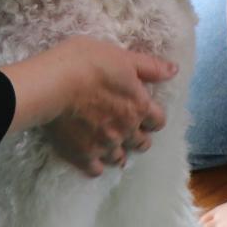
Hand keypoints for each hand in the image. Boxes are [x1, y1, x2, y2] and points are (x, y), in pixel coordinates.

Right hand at [1, 36, 176, 176]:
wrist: (52, 84)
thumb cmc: (86, 63)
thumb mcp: (122, 57)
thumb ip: (149, 66)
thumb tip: (174, 70)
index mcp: (138, 106)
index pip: (158, 121)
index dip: (152, 118)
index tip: (144, 113)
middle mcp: (126, 130)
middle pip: (142, 143)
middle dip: (138, 137)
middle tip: (128, 130)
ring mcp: (105, 146)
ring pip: (121, 158)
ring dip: (119, 152)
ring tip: (110, 144)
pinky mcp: (83, 156)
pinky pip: (96, 169)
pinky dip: (97, 164)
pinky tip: (92, 157)